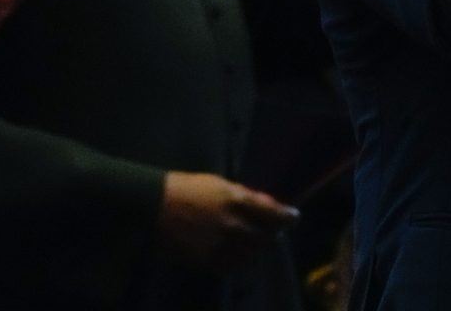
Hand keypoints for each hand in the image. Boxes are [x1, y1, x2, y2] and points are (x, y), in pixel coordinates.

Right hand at [156, 171, 299, 270]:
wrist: (155, 204)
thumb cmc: (190, 188)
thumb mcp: (221, 184)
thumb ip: (247, 196)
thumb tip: (270, 207)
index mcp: (236, 200)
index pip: (273, 214)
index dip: (288, 217)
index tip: (295, 218)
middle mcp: (231, 224)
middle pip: (265, 237)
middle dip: (273, 234)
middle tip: (275, 232)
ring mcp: (219, 244)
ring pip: (251, 254)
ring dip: (258, 249)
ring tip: (257, 244)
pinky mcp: (205, 259)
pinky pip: (232, 267)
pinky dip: (241, 262)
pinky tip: (240, 256)